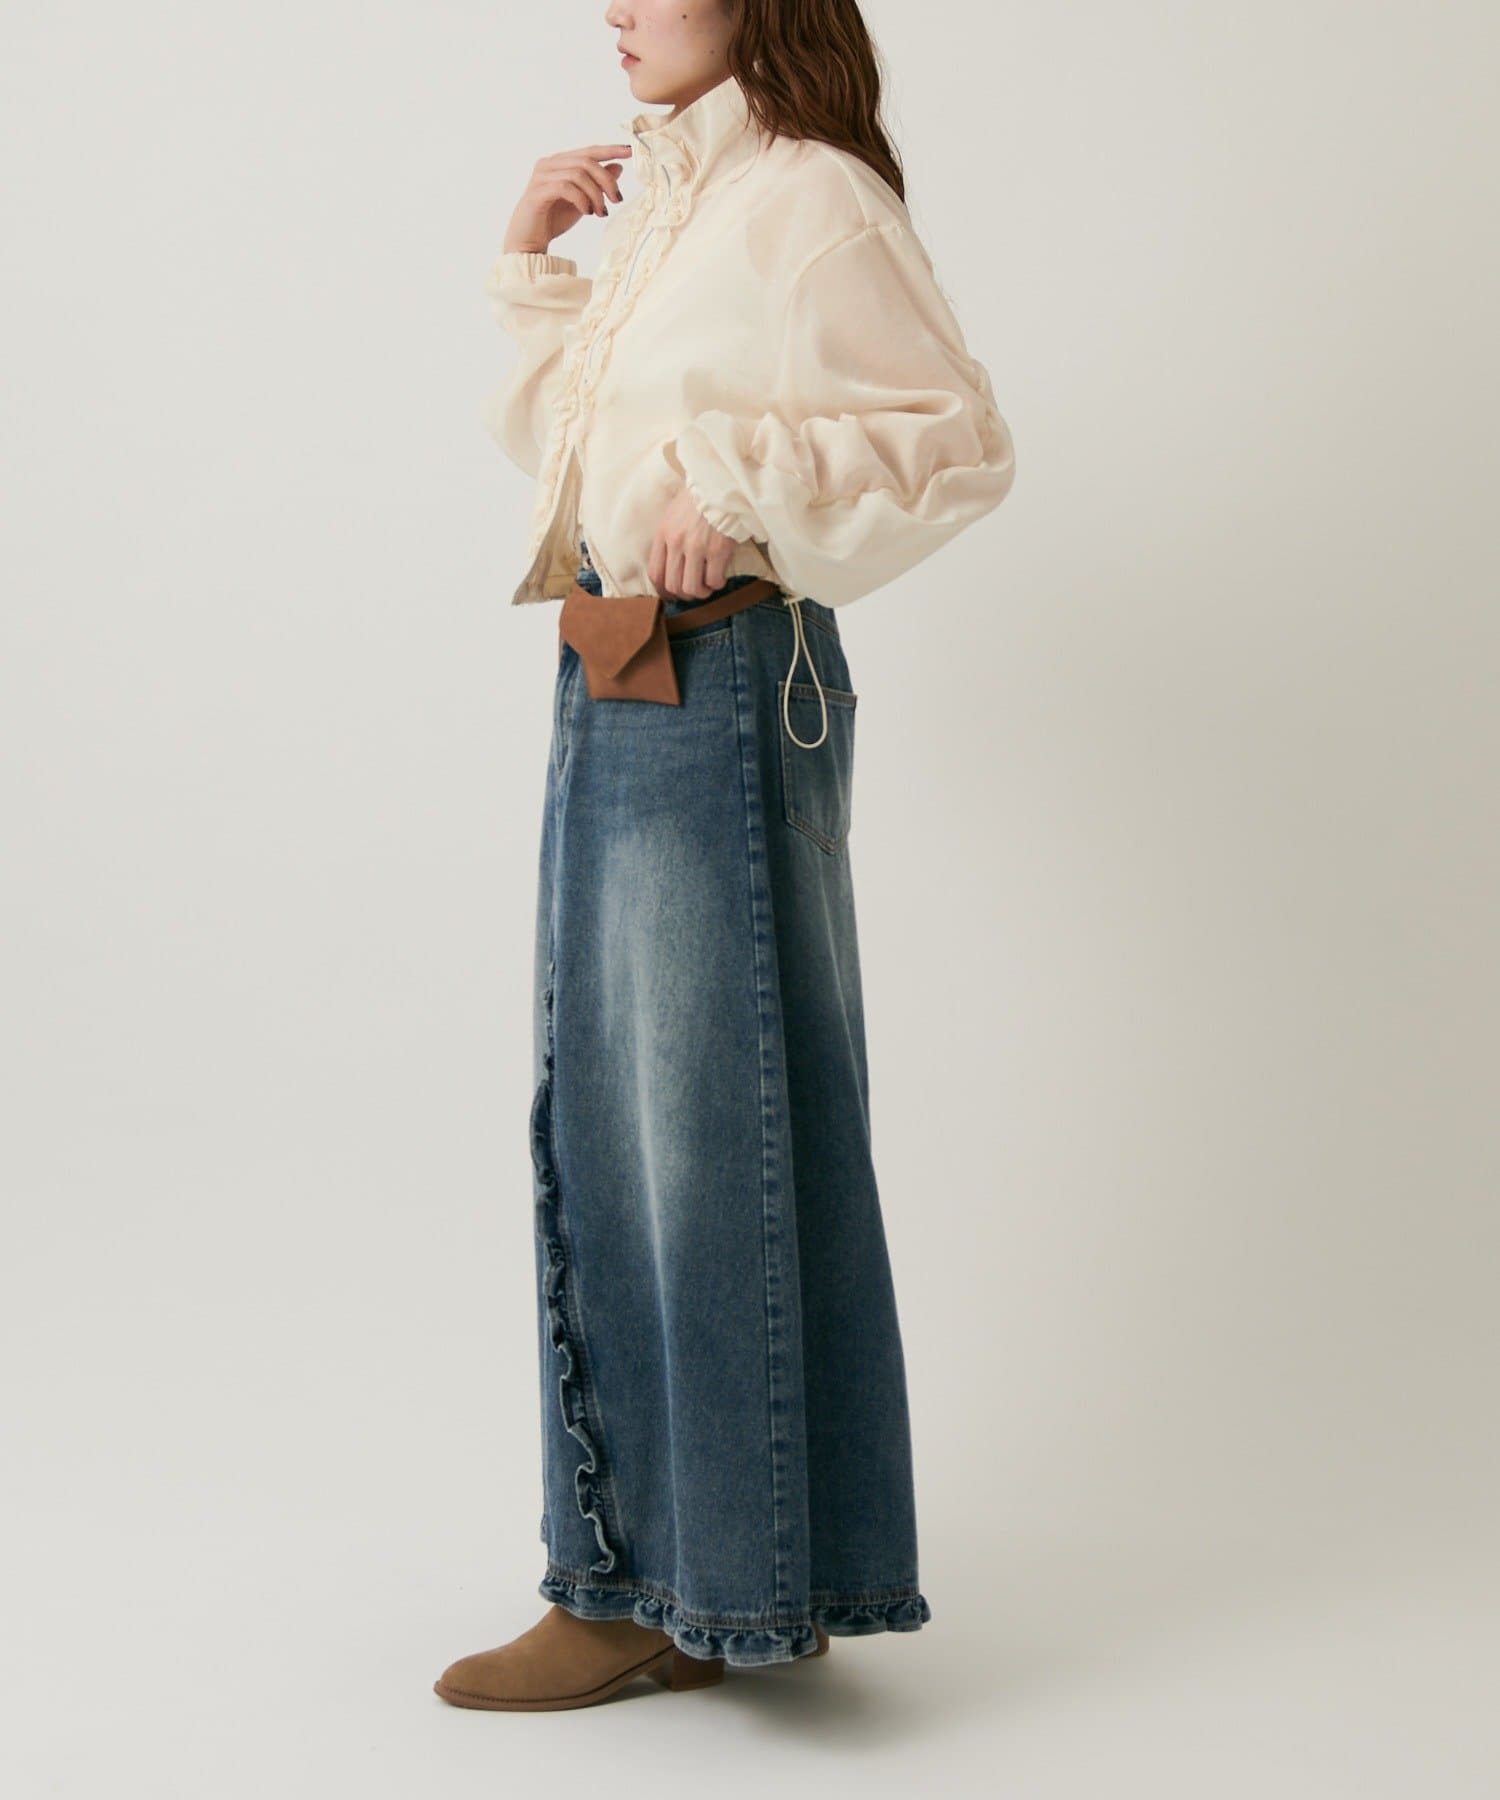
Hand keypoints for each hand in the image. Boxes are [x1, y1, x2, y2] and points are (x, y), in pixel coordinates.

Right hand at [503, 142, 631, 253]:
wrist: (528, 242)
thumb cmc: (553, 220)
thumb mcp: (583, 200)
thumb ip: (596, 184)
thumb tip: (618, 167)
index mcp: (560, 163)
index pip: (588, 151)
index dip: (610, 150)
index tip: (630, 151)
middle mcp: (549, 164)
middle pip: (586, 161)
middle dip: (606, 180)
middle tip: (617, 200)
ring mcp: (541, 176)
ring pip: (578, 174)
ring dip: (595, 194)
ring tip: (601, 213)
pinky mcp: (537, 192)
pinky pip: (566, 187)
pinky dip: (581, 199)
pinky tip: (587, 212)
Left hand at [648, 486, 739, 597]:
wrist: (720, 484)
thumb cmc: (698, 499)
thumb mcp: (672, 515)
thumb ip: (667, 538)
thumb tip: (669, 564)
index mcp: (663, 534)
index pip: (655, 573)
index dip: (663, 590)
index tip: (673, 594)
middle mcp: (676, 543)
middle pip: (673, 585)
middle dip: (684, 594)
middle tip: (695, 590)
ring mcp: (696, 547)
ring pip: (692, 588)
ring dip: (701, 593)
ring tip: (708, 586)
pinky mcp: (717, 550)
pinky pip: (714, 580)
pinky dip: (717, 584)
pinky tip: (720, 577)